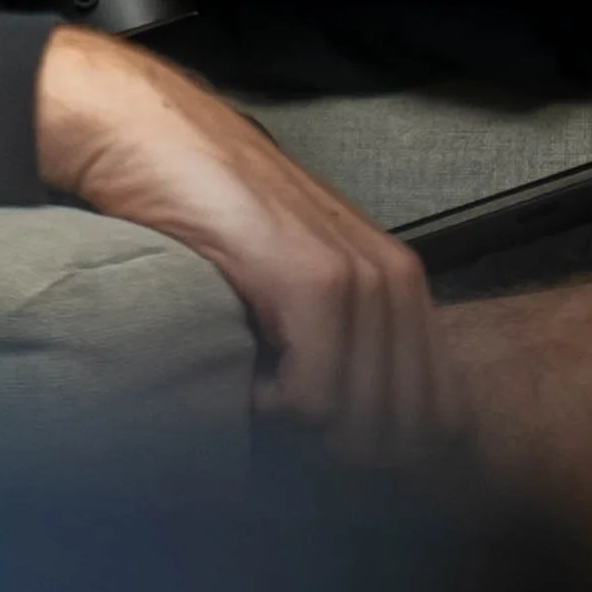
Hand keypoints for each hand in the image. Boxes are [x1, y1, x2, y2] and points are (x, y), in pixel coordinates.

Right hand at [35, 24, 456, 451]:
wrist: (148, 134)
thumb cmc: (207, 208)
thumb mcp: (295, 273)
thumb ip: (344, 334)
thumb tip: (370, 441)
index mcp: (401, 282)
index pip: (443, 419)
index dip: (383, 455)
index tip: (321, 444)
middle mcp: (394, 277)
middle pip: (406, 435)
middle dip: (343, 457)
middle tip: (284, 430)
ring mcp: (356, 276)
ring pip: (361, 424)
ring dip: (304, 438)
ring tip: (257, 396)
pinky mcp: (309, 279)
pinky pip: (314, 399)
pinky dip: (273, 413)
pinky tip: (240, 378)